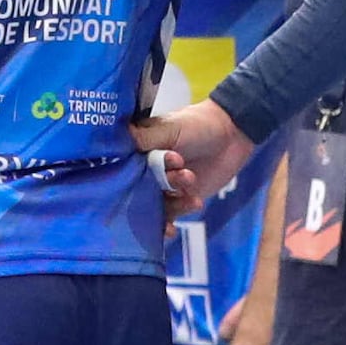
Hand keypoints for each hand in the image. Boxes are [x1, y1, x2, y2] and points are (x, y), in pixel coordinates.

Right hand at [131, 99, 257, 216]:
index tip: (138, 175)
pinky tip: (180, 219)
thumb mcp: (168, 128)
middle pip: (135, 191)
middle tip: (174, 176)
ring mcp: (161, 186)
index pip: (119, 169)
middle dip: (152, 190)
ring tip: (190, 180)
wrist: (232, 135)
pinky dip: (172, 220)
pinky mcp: (178, 199)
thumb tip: (113, 145)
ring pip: (152, 206)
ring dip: (170, 201)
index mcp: (136, 150)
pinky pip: (169, 215)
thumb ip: (143, 140)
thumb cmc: (197, 124)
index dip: (125, 175)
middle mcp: (144, 170)